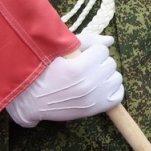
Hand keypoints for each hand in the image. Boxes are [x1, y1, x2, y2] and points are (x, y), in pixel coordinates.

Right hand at [6, 33, 123, 127]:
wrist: (32, 100)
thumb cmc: (44, 72)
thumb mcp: (60, 51)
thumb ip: (87, 41)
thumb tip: (110, 40)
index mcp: (78, 68)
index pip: (102, 50)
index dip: (92, 51)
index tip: (82, 56)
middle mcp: (89, 84)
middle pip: (110, 63)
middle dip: (99, 62)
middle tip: (86, 67)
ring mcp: (93, 98)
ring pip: (116, 78)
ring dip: (106, 75)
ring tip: (92, 77)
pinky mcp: (95, 109)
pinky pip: (118, 95)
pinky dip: (112, 89)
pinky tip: (100, 87)